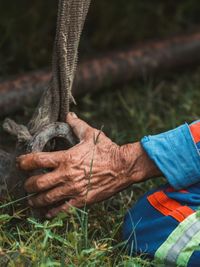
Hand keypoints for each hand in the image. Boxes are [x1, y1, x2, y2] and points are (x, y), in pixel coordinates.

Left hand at [17, 113, 159, 217]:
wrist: (123, 167)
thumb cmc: (107, 149)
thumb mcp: (91, 134)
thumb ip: (77, 124)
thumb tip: (69, 115)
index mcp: (66, 158)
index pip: (37, 160)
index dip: (24, 162)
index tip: (21, 163)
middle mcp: (66, 175)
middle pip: (37, 183)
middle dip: (28, 184)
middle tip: (27, 184)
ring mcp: (73, 189)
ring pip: (46, 198)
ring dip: (35, 200)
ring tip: (32, 200)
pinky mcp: (82, 200)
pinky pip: (62, 209)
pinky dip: (52, 212)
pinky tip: (47, 212)